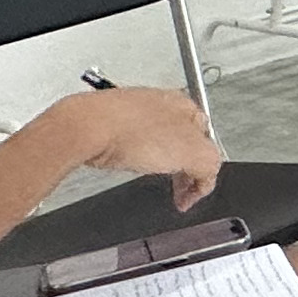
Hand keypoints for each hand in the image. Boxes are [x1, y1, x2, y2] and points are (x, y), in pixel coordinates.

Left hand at [64, 85, 220, 210]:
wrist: (87, 128)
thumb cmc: (132, 130)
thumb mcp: (193, 154)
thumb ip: (210, 165)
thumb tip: (207, 178)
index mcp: (188, 105)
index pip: (208, 141)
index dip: (204, 171)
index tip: (192, 192)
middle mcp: (163, 104)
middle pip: (183, 143)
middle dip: (181, 170)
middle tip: (175, 190)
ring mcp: (136, 112)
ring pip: (156, 144)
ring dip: (156, 164)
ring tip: (147, 174)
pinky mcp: (113, 123)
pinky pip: (131, 145)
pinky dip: (132, 158)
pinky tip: (126, 162)